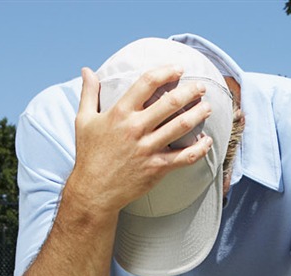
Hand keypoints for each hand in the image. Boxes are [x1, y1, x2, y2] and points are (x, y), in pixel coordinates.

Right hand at [71, 64, 215, 215]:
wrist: (94, 190)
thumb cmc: (89, 154)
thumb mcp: (83, 120)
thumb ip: (88, 93)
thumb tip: (86, 70)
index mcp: (120, 112)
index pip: (147, 83)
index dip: (166, 72)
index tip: (178, 69)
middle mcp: (136, 128)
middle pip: (170, 103)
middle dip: (190, 91)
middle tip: (201, 87)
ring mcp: (148, 148)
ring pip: (181, 126)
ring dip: (198, 114)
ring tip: (207, 107)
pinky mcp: (157, 168)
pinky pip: (184, 157)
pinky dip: (199, 149)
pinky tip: (207, 141)